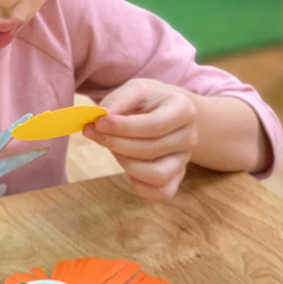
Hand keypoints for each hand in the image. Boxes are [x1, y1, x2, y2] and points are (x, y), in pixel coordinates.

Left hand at [82, 79, 197, 202]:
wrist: (165, 111)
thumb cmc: (148, 100)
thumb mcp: (135, 90)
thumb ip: (118, 100)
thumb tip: (101, 117)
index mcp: (184, 109)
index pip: (154, 125)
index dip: (123, 127)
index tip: (98, 122)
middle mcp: (189, 136)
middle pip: (151, 149)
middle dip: (115, 143)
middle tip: (93, 132)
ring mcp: (185, 160)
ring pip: (157, 175)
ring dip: (126, 164)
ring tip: (113, 148)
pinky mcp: (177, 177)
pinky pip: (162, 193)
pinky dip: (140, 186)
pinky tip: (126, 168)